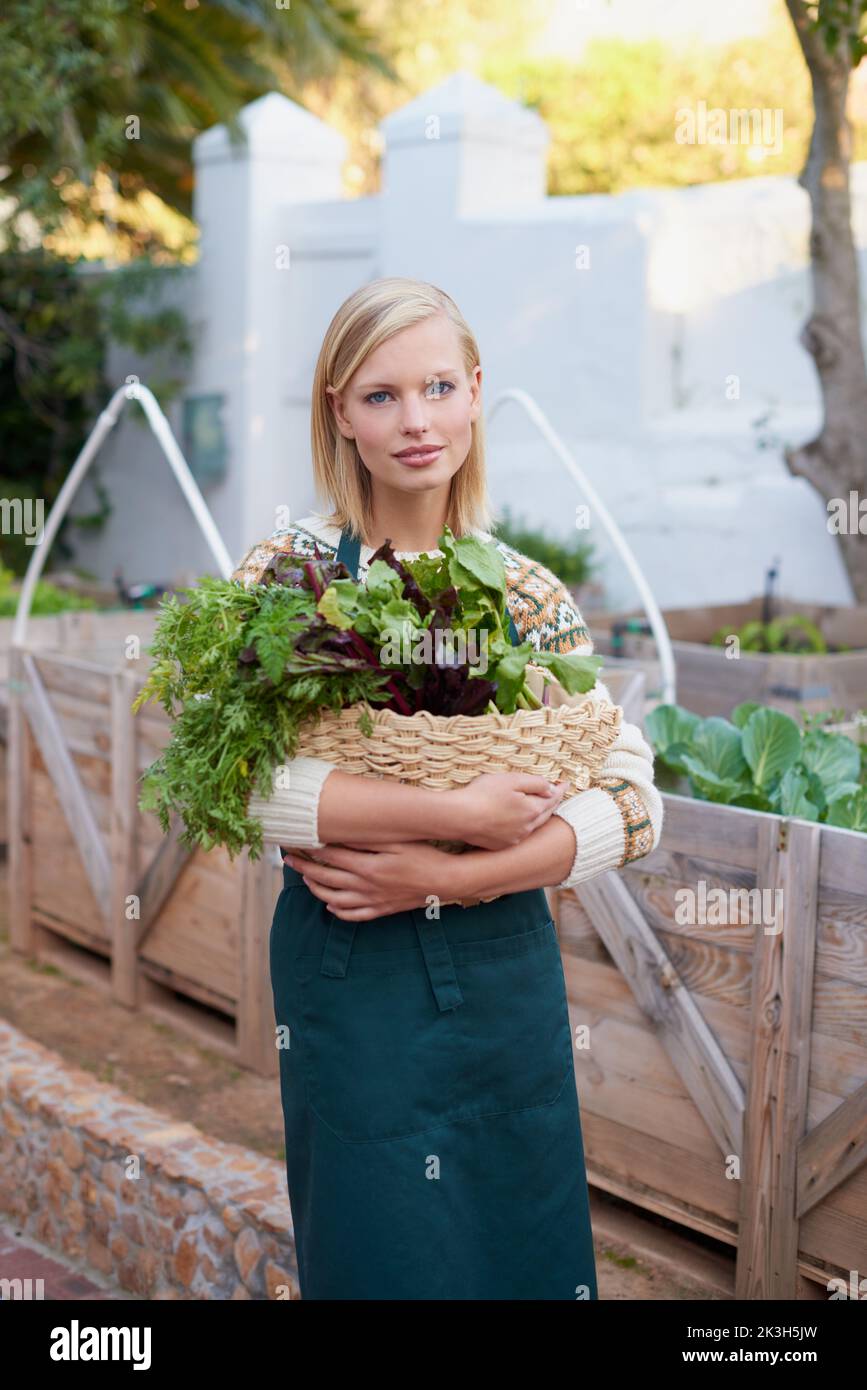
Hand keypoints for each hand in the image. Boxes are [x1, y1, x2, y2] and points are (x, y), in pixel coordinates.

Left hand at [283, 840, 465, 919]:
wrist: (446, 881)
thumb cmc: (424, 855)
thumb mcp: (399, 841)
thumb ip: (370, 838)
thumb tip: (343, 832)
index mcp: (368, 867)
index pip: (330, 855)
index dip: (311, 846)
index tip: (296, 838)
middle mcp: (366, 887)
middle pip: (326, 878)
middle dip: (303, 867)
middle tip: (288, 857)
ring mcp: (373, 901)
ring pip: (334, 899)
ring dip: (315, 888)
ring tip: (304, 878)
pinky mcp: (381, 909)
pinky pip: (353, 915)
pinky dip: (337, 911)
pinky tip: (330, 904)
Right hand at [450, 772, 568, 850]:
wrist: (459, 817)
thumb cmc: (483, 795)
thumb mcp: (512, 780)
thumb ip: (536, 783)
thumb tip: (552, 788)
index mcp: (532, 810)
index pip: (552, 798)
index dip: (560, 789)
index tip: (566, 783)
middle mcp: (527, 828)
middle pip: (546, 814)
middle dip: (553, 803)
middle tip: (558, 793)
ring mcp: (514, 839)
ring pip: (533, 826)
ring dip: (539, 815)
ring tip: (542, 807)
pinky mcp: (501, 845)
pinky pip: (519, 834)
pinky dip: (524, 826)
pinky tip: (520, 822)